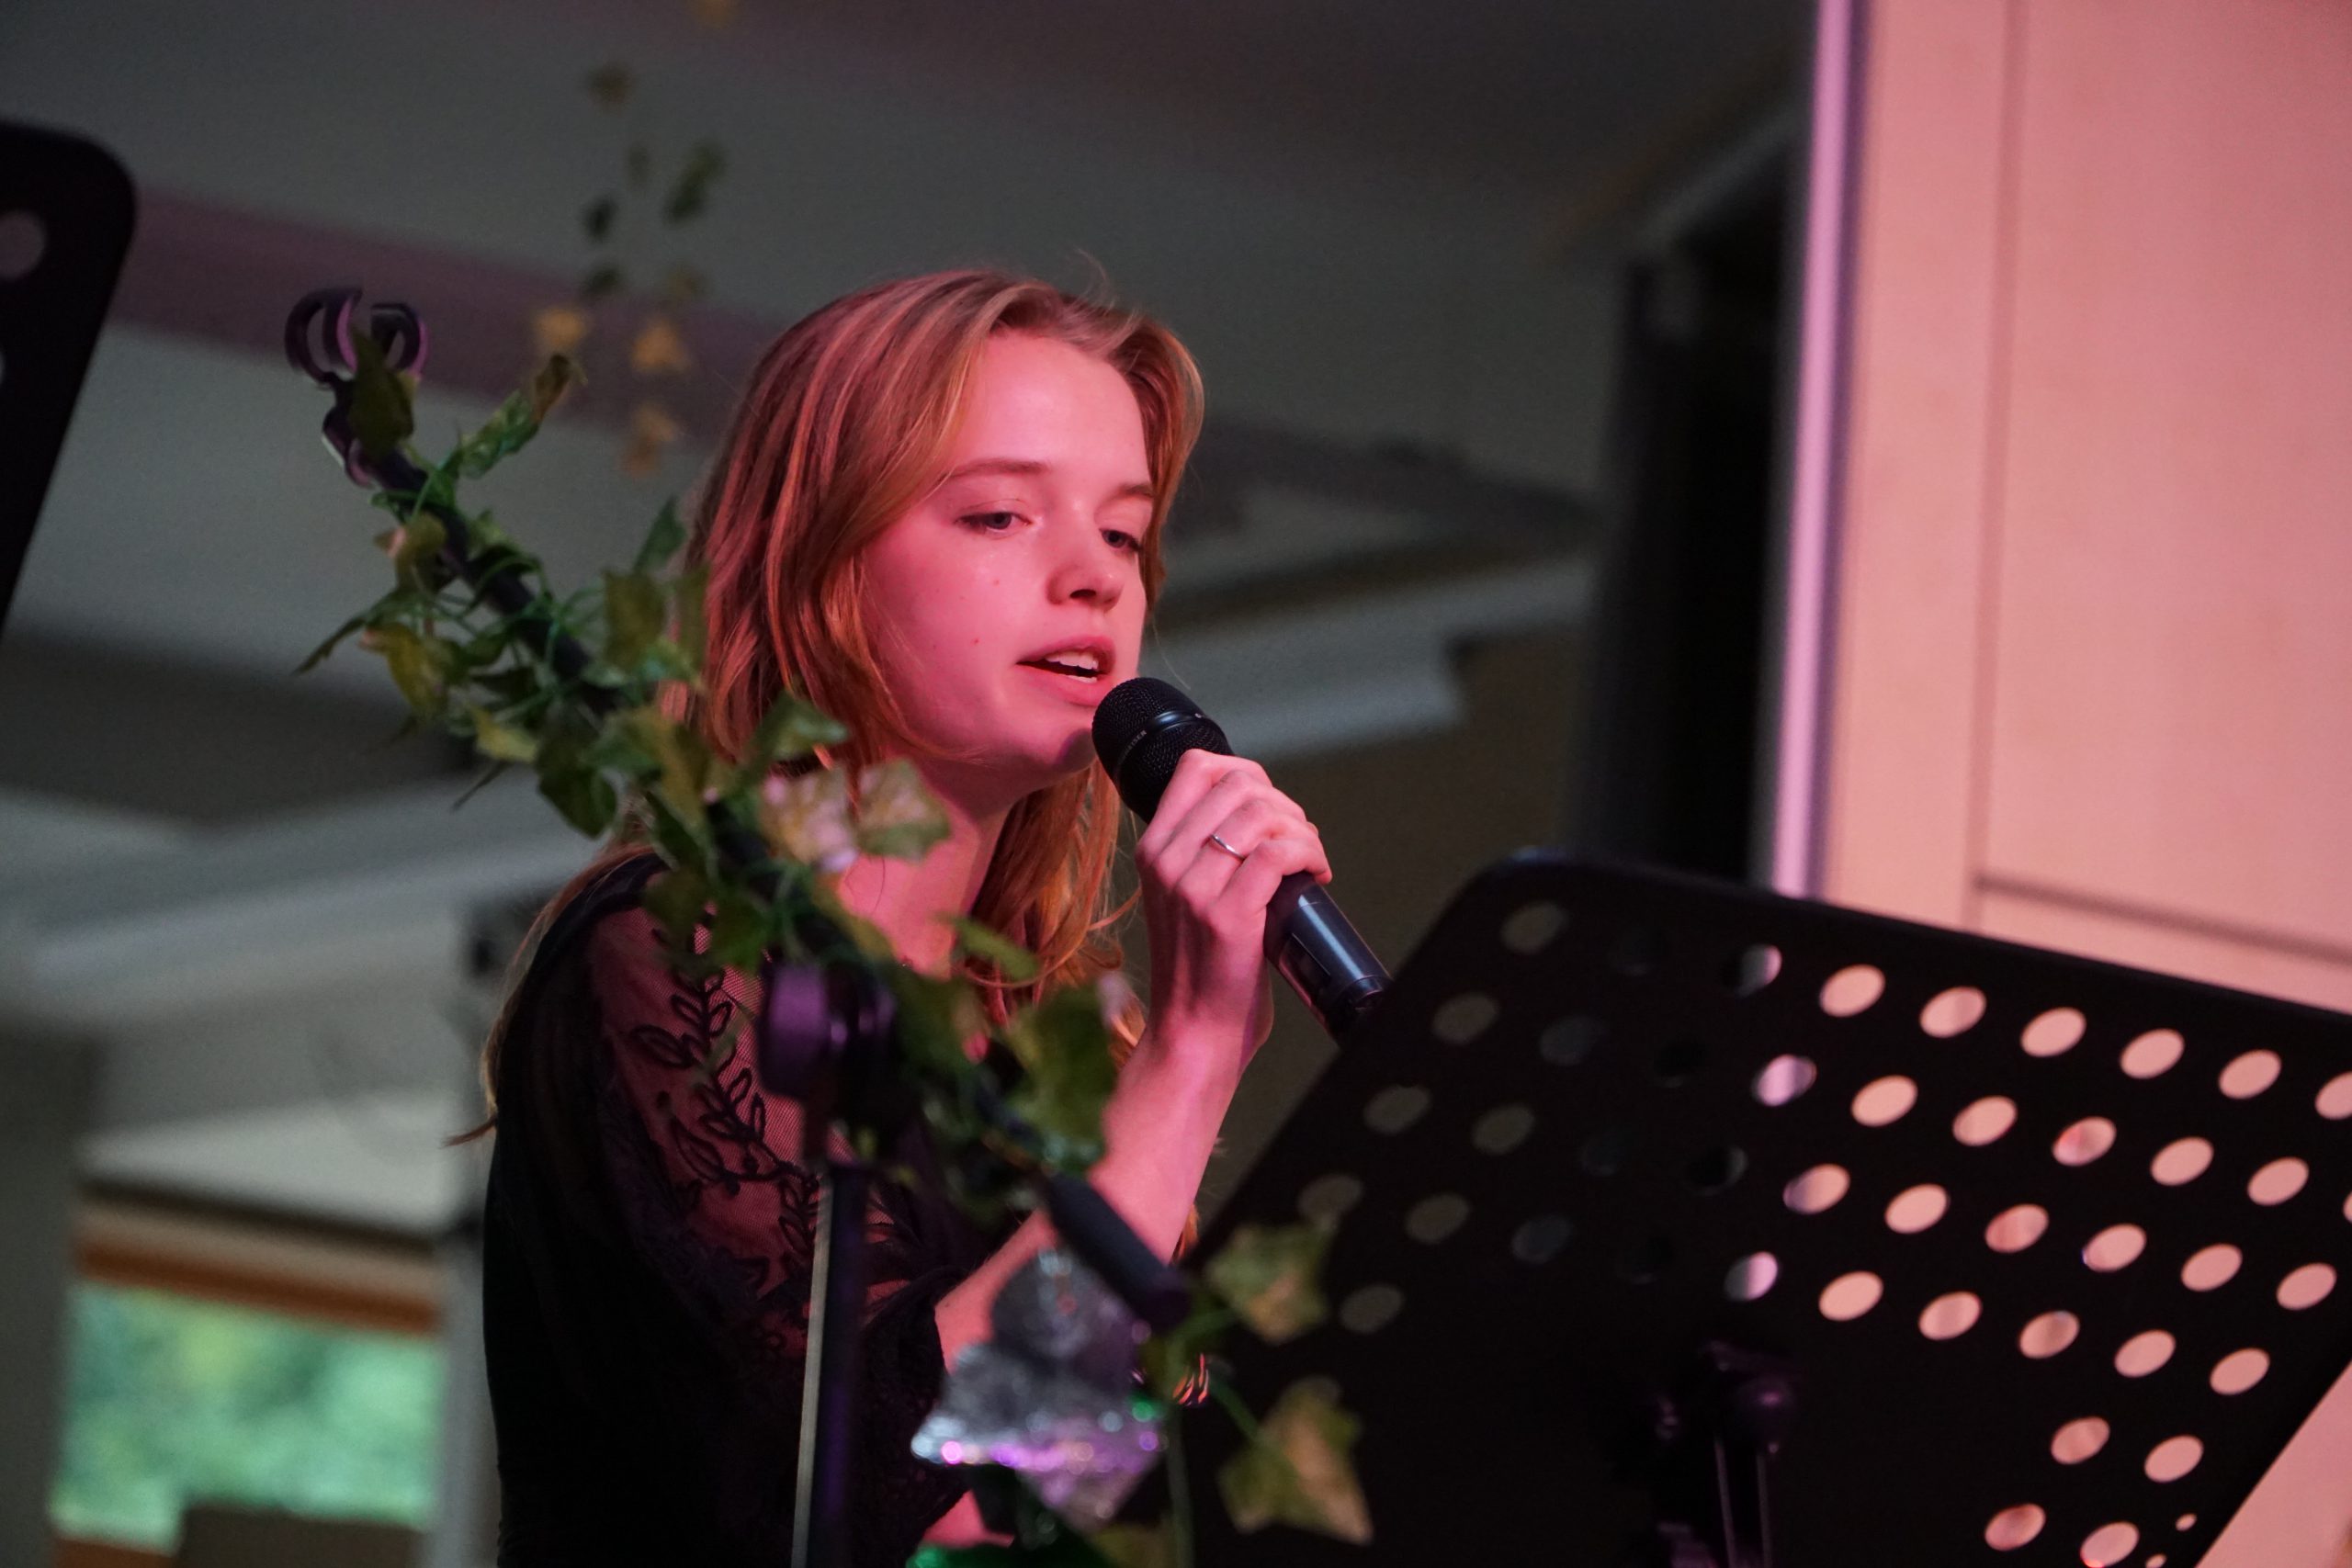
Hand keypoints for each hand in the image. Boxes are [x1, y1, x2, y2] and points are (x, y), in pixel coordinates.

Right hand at [1130, 750, 1330, 1069]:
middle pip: (1237, 783)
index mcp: (1153, 850)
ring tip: (1309, 860)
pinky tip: (1315, 875)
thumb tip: (1259, 814)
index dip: (1247, 774)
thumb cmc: (1200, 968)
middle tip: (1298, 840)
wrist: (1192, 1032)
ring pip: (1262, 812)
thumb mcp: (1182, 898)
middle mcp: (1166, 860)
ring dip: (1301, 830)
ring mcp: (1193, 886)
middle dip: (1283, 804)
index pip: (1196, 767)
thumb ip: (1203, 854)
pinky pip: (1280, 853)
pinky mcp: (1227, 914)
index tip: (1269, 808)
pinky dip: (1309, 854)